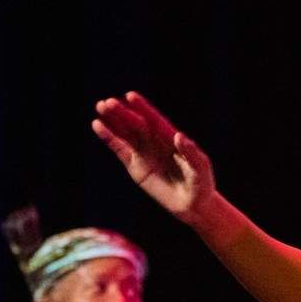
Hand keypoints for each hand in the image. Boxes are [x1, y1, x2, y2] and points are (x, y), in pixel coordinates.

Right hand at [92, 92, 215, 224]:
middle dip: (123, 113)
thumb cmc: (202, 185)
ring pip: (126, 133)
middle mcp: (156, 142)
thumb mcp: (200, 169)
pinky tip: (98, 125)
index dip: (143, 108)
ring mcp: (144, 153)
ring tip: (100, 106)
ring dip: (113, 120)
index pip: (155, 120)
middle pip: (137, 124)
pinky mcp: (135, 167)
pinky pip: (119, 149)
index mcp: (171, 138)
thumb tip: (178, 136)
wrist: (193, 205)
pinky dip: (109, 138)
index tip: (130, 96)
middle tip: (108, 102)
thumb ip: (191, 153)